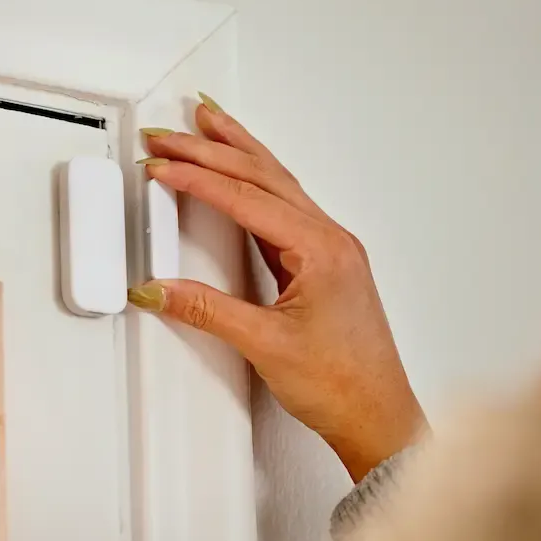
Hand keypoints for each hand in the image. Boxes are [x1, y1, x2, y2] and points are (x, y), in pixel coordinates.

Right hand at [128, 94, 426, 481]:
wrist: (378, 416)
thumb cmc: (343, 384)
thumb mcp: (265, 345)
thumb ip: (207, 311)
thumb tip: (161, 289)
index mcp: (322, 250)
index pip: (247, 199)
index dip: (199, 180)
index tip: (162, 166)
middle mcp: (330, 239)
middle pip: (263, 176)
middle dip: (212, 149)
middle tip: (170, 133)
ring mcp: (329, 248)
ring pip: (277, 182)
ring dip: (238, 151)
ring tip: (209, 123)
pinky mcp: (323, 262)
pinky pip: (284, 204)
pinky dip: (255, 181)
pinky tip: (239, 174)